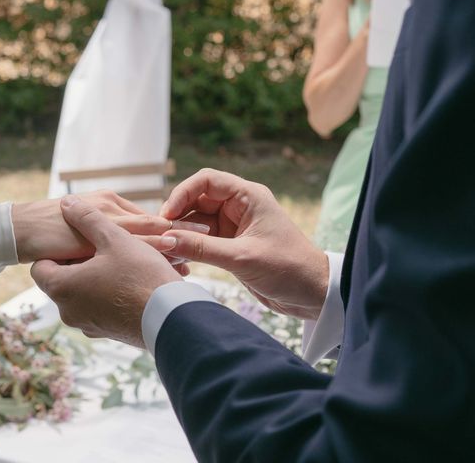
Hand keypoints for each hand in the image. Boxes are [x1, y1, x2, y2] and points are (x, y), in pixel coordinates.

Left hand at [31, 195, 180, 347]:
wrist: (173, 317)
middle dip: (81, 261)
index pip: (42, 265)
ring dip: (98, 277)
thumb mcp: (114, 238)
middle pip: (64, 279)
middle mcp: (68, 311)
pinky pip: (101, 308)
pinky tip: (132, 282)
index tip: (81, 241)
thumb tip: (67, 203)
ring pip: (84, 293)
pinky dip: (110, 294)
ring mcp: (87, 325)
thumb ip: (87, 218)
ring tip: (123, 263)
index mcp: (62, 287)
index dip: (60, 249)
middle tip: (104, 248)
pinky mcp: (107, 333)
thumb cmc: (141, 275)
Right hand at [151, 169, 327, 319]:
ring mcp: (234, 226)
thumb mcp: (242, 257)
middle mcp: (240, 207)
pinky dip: (189, 247)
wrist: (312, 294)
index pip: (206, 180)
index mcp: (248, 197)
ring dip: (181, 233)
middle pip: (197, 200)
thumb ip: (203, 248)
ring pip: (197, 221)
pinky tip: (177, 257)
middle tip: (161, 236)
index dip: (182, 193)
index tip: (166, 214)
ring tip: (167, 249)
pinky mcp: (231, 245)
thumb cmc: (288, 268)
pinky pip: (202, 240)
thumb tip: (167, 239)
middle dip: (178, 216)